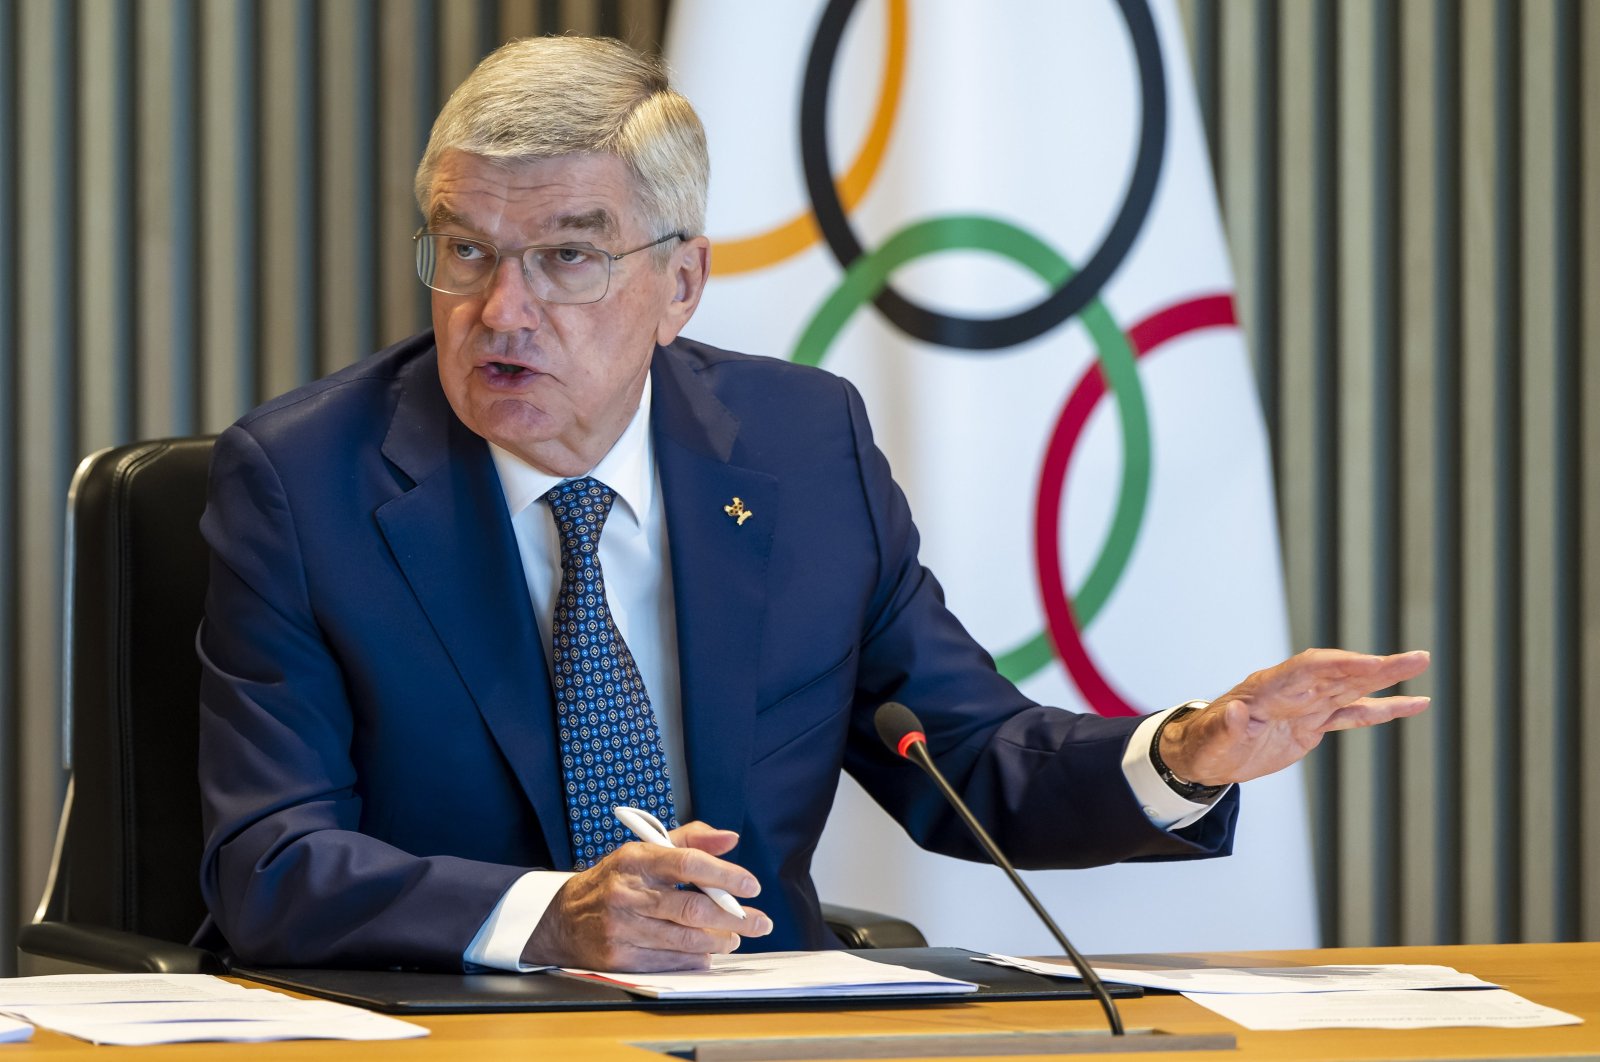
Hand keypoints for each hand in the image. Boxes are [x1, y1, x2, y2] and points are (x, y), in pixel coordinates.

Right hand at [521, 821, 772, 971]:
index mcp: (636, 860)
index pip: (687, 863)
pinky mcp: (619, 959)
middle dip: (734, 916)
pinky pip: (669, 961)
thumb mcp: (646, 850)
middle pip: (691, 907)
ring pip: (684, 939)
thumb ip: (691, 840)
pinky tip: (708, 952)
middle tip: (759, 921)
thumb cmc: (614, 880)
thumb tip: (730, 838)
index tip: (750, 885)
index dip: (724, 874)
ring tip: (735, 936)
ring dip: (718, 940)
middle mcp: (627, 894)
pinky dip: (695, 959)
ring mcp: (621, 929)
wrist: (563, 919)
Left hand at [1161, 648, 1429, 786]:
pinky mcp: (1312, 724)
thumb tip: (1236, 713)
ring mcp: (1305, 706)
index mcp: (1267, 689)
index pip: (1309, 670)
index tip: (1371, 663)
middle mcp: (1291, 691)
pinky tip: (1414, 704)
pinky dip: (1382, 710)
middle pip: (1339, 673)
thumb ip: (1226, 726)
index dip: (1340, 665)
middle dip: (1375, 667)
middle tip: (1416, 658)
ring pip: (1351, 688)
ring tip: (1421, 665)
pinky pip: (1353, 713)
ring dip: (1385, 679)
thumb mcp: (1211, 740)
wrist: (1204, 754)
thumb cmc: (1204, 743)